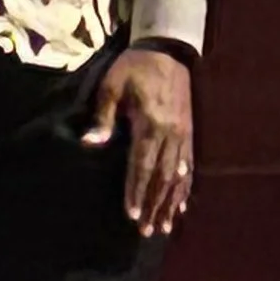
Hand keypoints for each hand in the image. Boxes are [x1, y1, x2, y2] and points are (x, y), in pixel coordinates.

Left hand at [81, 43, 195, 237]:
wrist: (167, 50)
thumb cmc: (134, 67)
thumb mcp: (112, 85)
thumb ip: (103, 116)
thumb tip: (90, 142)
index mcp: (150, 123)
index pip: (141, 165)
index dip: (136, 191)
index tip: (131, 214)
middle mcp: (170, 134)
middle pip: (161, 177)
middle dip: (153, 205)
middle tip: (146, 230)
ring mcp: (183, 134)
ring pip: (177, 176)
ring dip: (170, 202)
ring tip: (164, 226)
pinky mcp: (189, 132)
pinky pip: (189, 165)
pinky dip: (185, 187)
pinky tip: (182, 204)